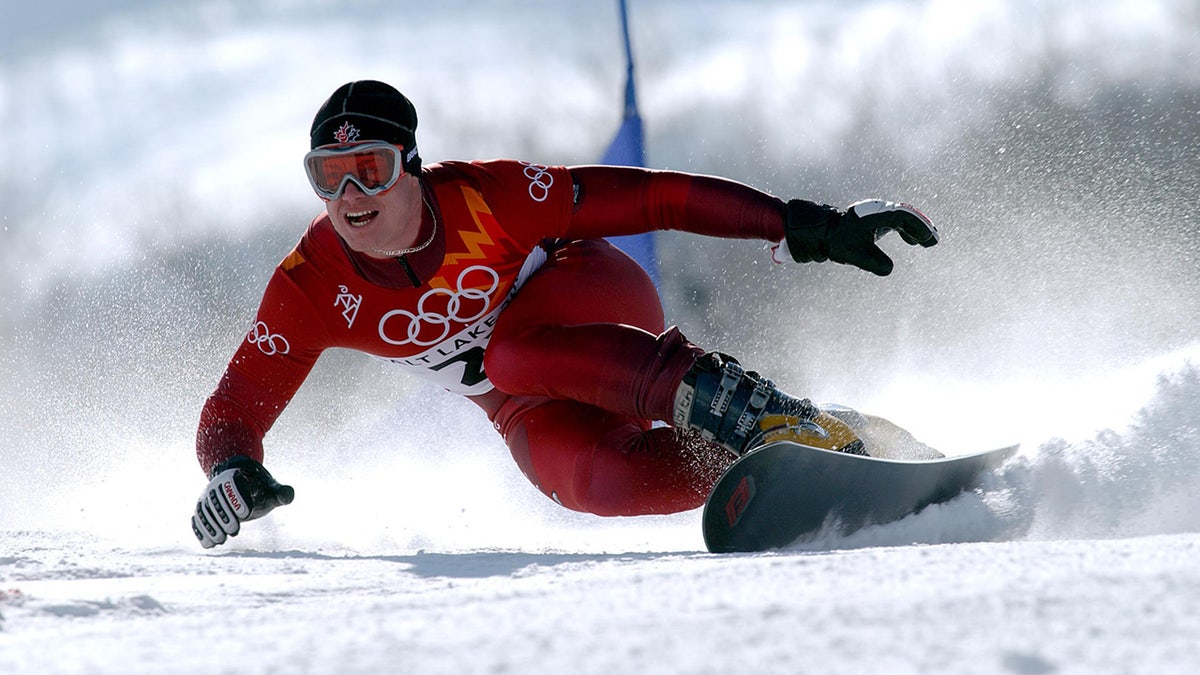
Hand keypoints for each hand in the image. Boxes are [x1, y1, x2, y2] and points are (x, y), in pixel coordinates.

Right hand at [191, 456, 294, 548]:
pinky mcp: (202, 508)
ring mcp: (207, 496)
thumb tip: (288, 495)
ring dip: (210, 526)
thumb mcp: (272, 489)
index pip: (232, 485)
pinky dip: (201, 530)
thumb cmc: (260, 488)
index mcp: (235, 476)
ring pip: (204, 510)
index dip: (237, 500)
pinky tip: (208, 545)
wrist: (241, 484)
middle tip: (234, 532)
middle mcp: (217, 484)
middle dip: (223, 516)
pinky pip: (198, 518)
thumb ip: (281, 493)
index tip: (246, 515)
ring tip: (221, 541)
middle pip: (215, 500)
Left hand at [784, 199, 938, 275]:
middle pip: (906, 215)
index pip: (905, 218)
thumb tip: (889, 269)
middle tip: (933, 240)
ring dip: (914, 229)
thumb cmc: (838, 241)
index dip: (920, 228)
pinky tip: (910, 241)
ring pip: (901, 218)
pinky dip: (904, 230)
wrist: (820, 232)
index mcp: (878, 214)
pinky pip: (894, 221)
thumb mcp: (858, 256)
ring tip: (925, 242)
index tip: (929, 240)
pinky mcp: (872, 218)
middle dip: (921, 227)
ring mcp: (875, 213)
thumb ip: (876, 264)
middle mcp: (878, 210)